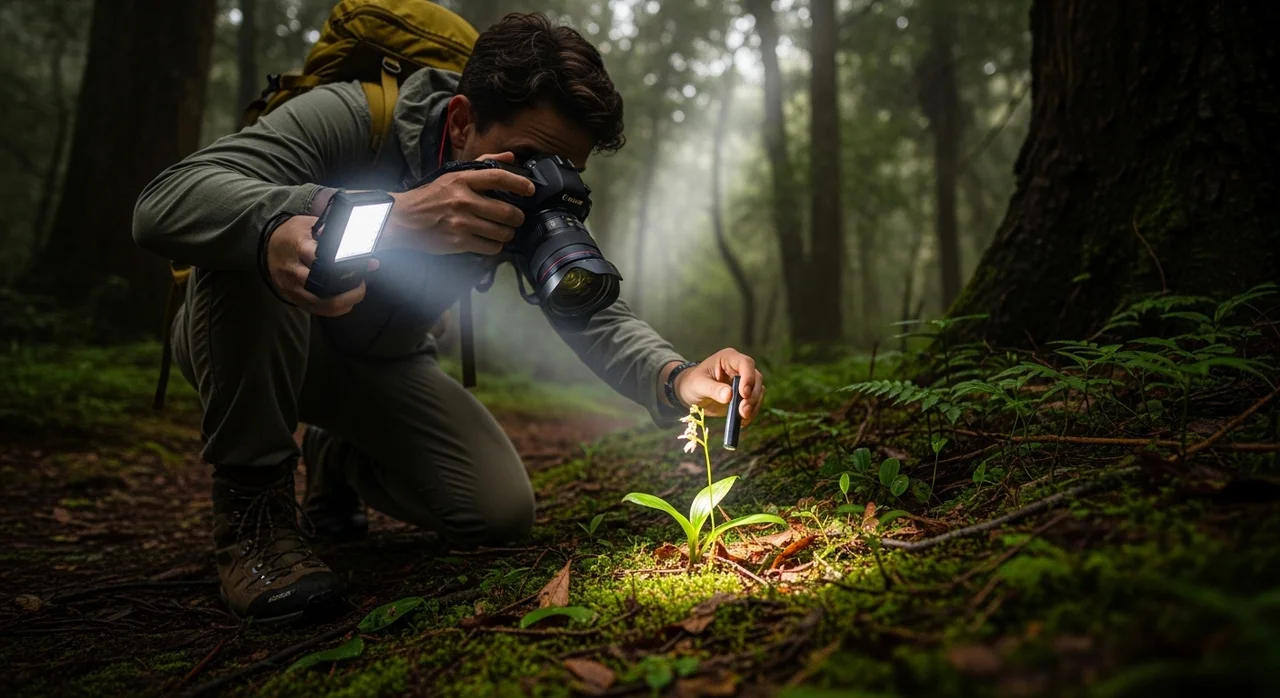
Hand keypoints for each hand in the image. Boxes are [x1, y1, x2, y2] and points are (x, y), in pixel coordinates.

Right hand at [265, 214, 378, 315]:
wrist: (267, 245)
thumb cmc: (292, 233)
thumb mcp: (309, 224)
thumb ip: (331, 233)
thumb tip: (357, 243)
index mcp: (299, 247)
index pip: (321, 259)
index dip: (343, 266)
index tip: (361, 267)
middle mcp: (294, 270)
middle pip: (322, 288)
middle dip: (348, 291)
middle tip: (362, 284)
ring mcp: (292, 286)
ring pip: (320, 304)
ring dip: (343, 303)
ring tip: (356, 295)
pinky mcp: (291, 297)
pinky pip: (314, 310)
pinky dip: (332, 310)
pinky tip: (345, 304)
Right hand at [383, 151, 534, 254]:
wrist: (403, 219)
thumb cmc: (431, 196)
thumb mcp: (453, 174)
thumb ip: (483, 163)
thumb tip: (511, 157)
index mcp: (462, 180)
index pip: (498, 177)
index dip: (519, 184)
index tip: (530, 189)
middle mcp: (463, 200)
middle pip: (507, 211)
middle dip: (517, 216)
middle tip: (516, 217)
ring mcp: (461, 223)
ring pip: (502, 232)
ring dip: (508, 232)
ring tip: (503, 230)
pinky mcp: (459, 242)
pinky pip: (491, 247)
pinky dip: (495, 246)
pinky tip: (490, 240)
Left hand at [669, 348, 764, 424]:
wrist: (690, 394)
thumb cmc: (692, 383)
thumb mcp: (698, 385)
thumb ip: (713, 389)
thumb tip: (729, 395)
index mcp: (728, 358)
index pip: (746, 363)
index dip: (748, 377)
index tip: (743, 394)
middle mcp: (739, 367)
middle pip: (756, 378)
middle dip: (752, 396)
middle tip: (743, 411)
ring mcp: (744, 381)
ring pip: (758, 391)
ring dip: (753, 405)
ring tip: (742, 417)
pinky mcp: (744, 395)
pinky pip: (754, 402)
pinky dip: (751, 412)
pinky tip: (742, 421)